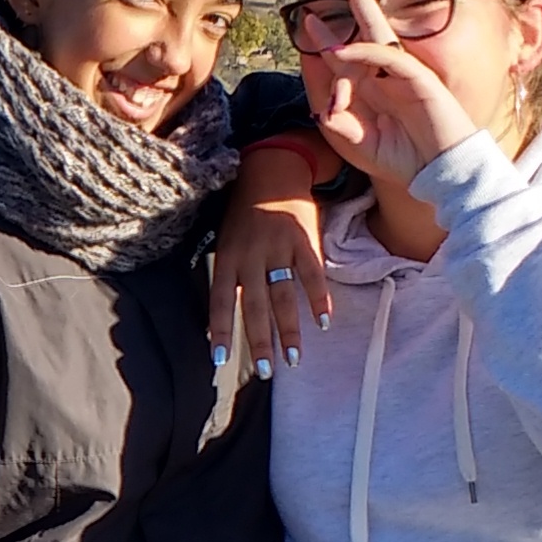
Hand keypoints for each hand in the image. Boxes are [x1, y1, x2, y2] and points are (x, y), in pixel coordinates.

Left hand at [210, 131, 332, 379]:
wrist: (271, 169)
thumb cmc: (245, 212)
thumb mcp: (226, 239)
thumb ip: (228, 275)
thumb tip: (223, 318)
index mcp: (228, 256)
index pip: (221, 300)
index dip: (220, 330)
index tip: (219, 360)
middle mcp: (251, 255)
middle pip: (255, 306)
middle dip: (259, 342)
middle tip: (265, 372)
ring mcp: (279, 247)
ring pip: (284, 296)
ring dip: (289, 331)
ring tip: (293, 359)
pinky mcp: (305, 240)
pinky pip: (312, 275)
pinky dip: (318, 300)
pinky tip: (322, 323)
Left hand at [303, 0, 484, 190]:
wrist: (440, 173)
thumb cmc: (403, 159)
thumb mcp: (359, 145)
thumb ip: (339, 124)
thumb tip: (324, 108)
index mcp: (373, 87)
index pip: (347, 58)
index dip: (327, 41)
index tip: (308, 24)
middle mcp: (387, 74)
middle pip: (369, 29)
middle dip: (356, 1)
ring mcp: (404, 74)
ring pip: (377, 37)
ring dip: (356, 16)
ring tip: (332, 7)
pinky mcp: (420, 79)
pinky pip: (388, 58)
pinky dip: (364, 53)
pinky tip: (342, 51)